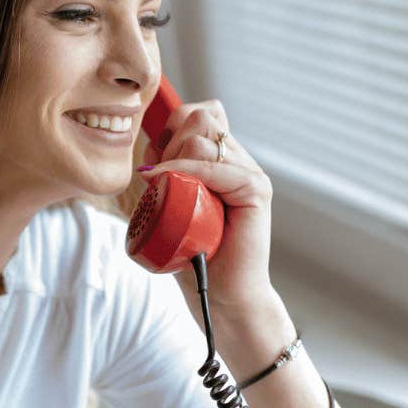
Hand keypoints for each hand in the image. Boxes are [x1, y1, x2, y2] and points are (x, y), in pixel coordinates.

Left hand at [140, 100, 273, 309]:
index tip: (155, 162)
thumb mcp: (168, 202)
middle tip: (160, 179)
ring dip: (174, 159)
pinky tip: (167, 183)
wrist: (218, 294)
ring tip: (170, 192)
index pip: (197, 113)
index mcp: (221, 159)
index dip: (170, 129)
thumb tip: (151, 143)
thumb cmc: (192, 254)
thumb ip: (165, 170)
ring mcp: (249, 173)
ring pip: (202, 136)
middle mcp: (238, 160)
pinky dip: (185, 170)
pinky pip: (215, 165)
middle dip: (169, 141)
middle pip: (198, 116)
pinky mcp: (255, 190)